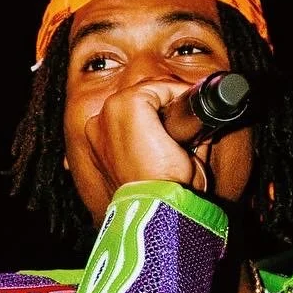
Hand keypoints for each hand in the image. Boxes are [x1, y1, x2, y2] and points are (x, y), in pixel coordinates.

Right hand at [81, 78, 209, 199]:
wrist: (154, 205)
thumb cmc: (156, 197)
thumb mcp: (158, 171)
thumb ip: (169, 148)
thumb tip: (195, 133)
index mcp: (100, 144)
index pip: (131, 117)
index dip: (159, 119)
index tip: (183, 129)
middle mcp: (97, 126)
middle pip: (138, 101)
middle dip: (165, 107)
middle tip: (192, 121)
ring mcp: (110, 113)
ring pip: (148, 92)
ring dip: (171, 99)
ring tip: (192, 115)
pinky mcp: (128, 105)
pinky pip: (158, 87)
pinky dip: (177, 92)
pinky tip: (189, 108)